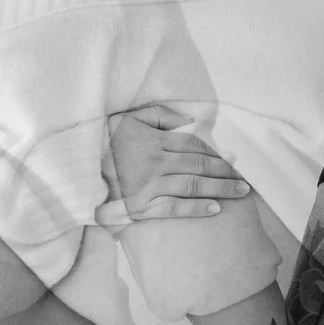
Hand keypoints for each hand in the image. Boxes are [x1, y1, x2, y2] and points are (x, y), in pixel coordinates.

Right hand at [106, 104, 250, 219]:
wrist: (76, 171)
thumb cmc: (104, 142)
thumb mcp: (129, 119)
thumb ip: (161, 115)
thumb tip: (189, 119)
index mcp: (155, 141)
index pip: (195, 146)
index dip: (217, 153)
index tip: (234, 160)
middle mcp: (156, 163)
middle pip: (200, 166)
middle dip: (226, 173)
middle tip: (246, 182)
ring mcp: (149, 186)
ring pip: (193, 186)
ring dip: (220, 189)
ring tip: (239, 193)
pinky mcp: (141, 207)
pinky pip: (174, 208)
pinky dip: (195, 209)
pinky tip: (214, 209)